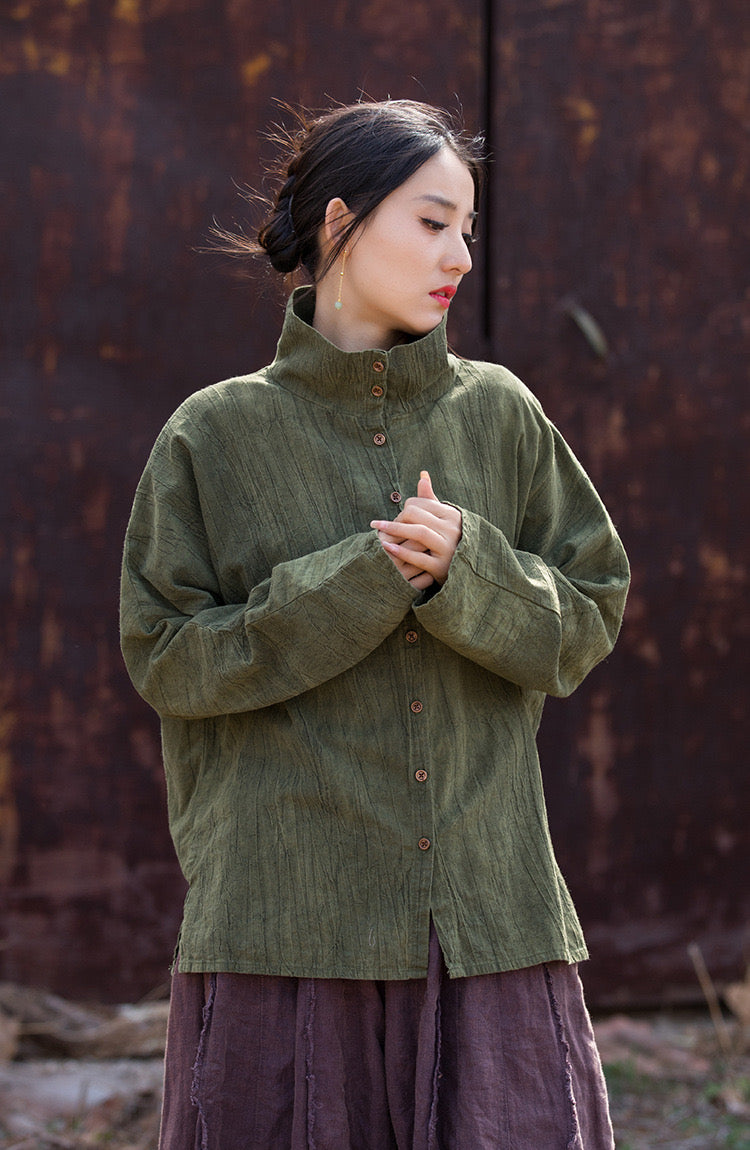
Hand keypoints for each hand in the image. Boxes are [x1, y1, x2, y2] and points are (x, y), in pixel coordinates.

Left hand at [371, 470, 461, 586]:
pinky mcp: (441, 567)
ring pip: (418, 532)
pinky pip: (418, 557)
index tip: (396, 518)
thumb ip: (430, 498)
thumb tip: (422, 475)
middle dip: (397, 520)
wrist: (466, 570)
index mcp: (451, 515)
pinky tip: (386, 548)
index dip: (403, 509)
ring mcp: (448, 548)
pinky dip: (401, 552)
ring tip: (377, 532)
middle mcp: (452, 529)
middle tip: (385, 527)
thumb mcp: (443, 518)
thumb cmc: (448, 540)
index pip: (420, 503)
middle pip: (416, 515)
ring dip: (394, 531)